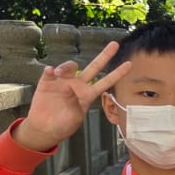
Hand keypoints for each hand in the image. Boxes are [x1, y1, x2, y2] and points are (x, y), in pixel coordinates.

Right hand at [16, 41, 131, 150]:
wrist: (45, 129)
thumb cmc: (63, 125)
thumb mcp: (74, 119)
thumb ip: (75, 107)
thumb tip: (69, 89)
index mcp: (87, 94)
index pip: (106, 82)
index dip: (117, 73)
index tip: (129, 64)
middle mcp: (77, 85)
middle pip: (94, 67)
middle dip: (105, 55)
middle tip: (114, 45)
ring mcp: (63, 82)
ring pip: (71, 66)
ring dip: (66, 67)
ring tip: (59, 73)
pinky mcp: (47, 83)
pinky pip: (49, 72)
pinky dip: (50, 70)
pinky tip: (50, 71)